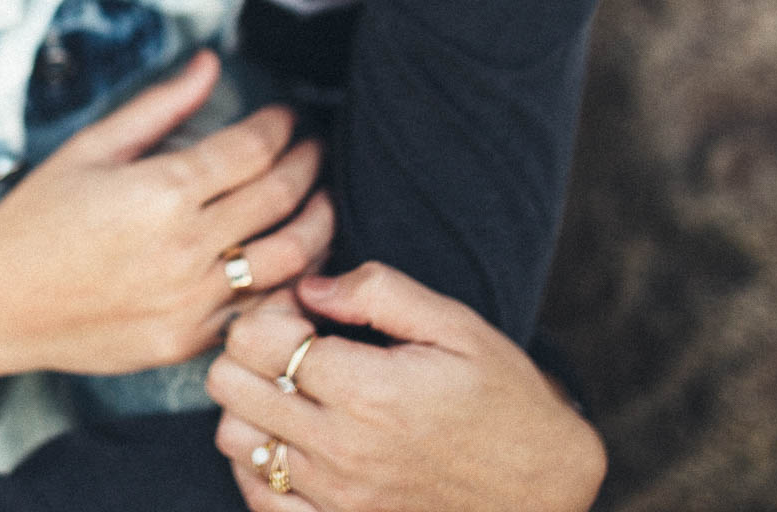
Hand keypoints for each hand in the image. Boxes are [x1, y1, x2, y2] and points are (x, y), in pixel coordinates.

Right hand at [0, 50, 331, 390]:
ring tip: (320, 201)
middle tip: (314, 149)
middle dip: (309, 164)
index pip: (253, 149)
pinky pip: (260, 309)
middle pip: (281, 196)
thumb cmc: (35, 220)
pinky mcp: (188, 341)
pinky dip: (288, 281)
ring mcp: (191, 299)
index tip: (287, 117)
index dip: (281, 127)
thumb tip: (210, 63)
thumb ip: (159, 107)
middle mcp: (184, 245)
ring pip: (290, 257)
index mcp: (160, 189)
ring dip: (318, 223)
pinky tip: (291, 261)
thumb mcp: (90, 149)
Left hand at [206, 263, 605, 511]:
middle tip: (290, 344)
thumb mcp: (457, 327)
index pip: (257, 338)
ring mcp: (336, 497)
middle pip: (231, 384)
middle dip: (249, 350)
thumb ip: (379, 293)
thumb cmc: (504, 400)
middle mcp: (342, 449)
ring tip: (292, 390)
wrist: (544, 490)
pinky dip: (258, 462)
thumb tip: (310, 285)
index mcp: (368, 391)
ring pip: (234, 439)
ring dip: (250, 404)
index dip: (268, 310)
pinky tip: (292, 438)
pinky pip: (258, 496)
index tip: (301, 311)